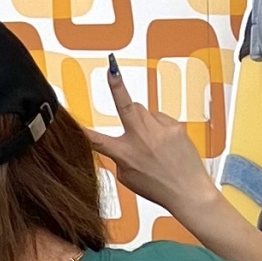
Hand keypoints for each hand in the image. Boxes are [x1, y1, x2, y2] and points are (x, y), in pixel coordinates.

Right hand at [91, 57, 215, 221]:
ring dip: (142, 120)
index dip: (82, 129)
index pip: (97, 139)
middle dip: (116, 86)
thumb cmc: (160, 187)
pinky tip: (165, 143)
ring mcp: (159, 130)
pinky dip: (159, 127)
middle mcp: (141, 139)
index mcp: (125, 154)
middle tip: (112, 69)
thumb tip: (122, 141)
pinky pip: (160, 118)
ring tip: (152, 141)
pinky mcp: (174, 126)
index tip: (73, 119)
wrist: (188, 191)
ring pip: (142, 111)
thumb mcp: (129, 178)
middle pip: (125, 104)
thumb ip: (121, 157)